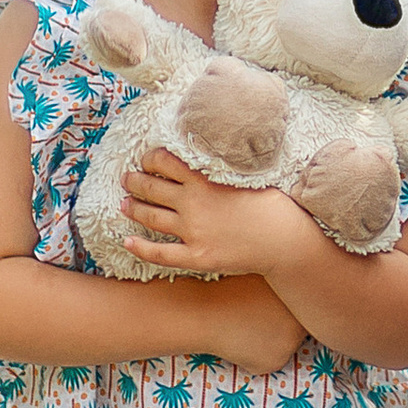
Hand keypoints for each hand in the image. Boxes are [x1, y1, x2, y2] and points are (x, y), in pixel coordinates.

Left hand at [120, 151, 298, 279]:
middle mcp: (193, 203)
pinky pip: (160, 253)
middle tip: (126, 179)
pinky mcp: (196, 256)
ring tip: (123, 204)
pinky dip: (140, 247)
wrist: (284, 240)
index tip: (146, 159)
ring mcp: (192, 231)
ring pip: (151, 217)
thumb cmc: (272, 204)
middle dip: (135, 182)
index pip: (165, 162)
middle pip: (152, 188)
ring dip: (133, 209)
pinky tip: (127, 241)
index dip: (150, 159)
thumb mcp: (247, 174)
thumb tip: (209, 151)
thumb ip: (223, 165)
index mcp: (204, 180)